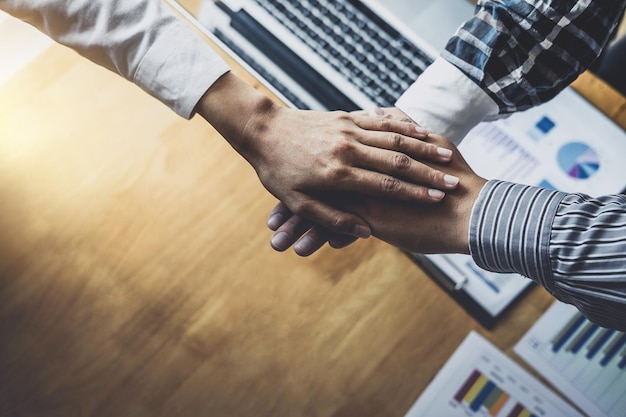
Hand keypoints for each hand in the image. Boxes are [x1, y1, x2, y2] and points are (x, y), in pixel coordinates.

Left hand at [196, 73, 458, 237]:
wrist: (262, 130)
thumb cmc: (277, 171)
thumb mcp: (298, 202)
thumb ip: (332, 218)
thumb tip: (363, 232)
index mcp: (337, 173)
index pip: (385, 184)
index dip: (414, 193)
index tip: (438, 200)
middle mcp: (347, 149)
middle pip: (397, 161)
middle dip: (428, 172)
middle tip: (454, 184)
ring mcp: (348, 130)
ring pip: (394, 139)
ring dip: (422, 148)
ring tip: (447, 158)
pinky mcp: (346, 117)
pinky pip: (381, 122)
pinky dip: (403, 127)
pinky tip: (421, 131)